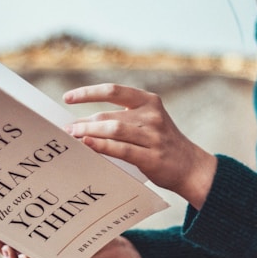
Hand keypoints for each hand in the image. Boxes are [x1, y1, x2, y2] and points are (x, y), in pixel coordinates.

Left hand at [64, 83, 216, 208]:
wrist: (191, 167)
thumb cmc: (160, 144)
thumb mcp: (147, 122)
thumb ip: (121, 118)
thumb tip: (82, 122)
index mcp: (149, 101)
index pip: (113, 90)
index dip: (88, 93)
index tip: (67, 98)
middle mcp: (152, 115)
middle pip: (109, 114)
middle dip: (84, 122)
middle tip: (66, 129)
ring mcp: (153, 136)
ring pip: (113, 129)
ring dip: (89, 132)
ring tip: (72, 137)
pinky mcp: (151, 157)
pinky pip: (121, 149)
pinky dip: (101, 146)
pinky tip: (87, 145)